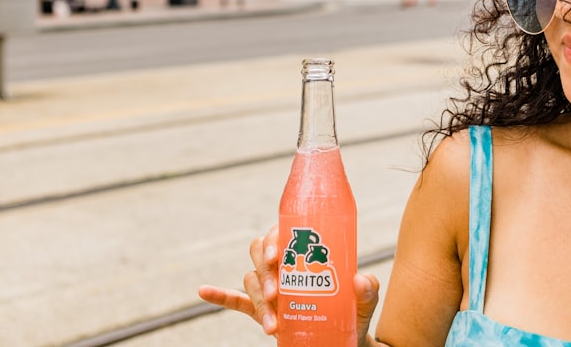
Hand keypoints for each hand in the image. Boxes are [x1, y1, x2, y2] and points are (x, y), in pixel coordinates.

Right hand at [198, 224, 382, 344]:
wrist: (345, 345)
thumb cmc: (354, 318)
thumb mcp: (364, 304)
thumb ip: (367, 292)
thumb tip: (360, 279)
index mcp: (306, 256)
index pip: (284, 234)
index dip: (275, 238)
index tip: (278, 255)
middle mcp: (286, 268)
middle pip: (261, 254)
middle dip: (264, 270)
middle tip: (276, 293)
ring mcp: (272, 290)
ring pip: (251, 279)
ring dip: (258, 298)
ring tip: (271, 323)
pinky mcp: (263, 312)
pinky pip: (236, 300)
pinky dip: (220, 295)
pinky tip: (203, 291)